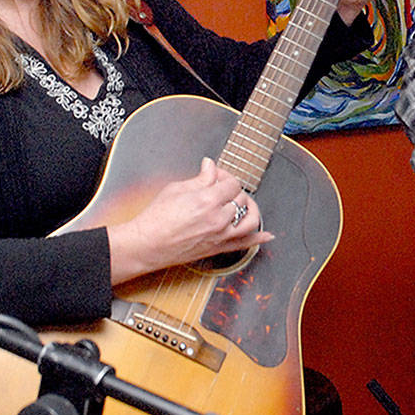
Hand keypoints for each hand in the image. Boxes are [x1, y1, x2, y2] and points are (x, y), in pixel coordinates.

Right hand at [106, 157, 272, 283]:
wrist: (147, 244)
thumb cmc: (156, 218)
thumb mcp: (176, 189)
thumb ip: (200, 178)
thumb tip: (210, 166)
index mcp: (208, 200)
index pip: (232, 183)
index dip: (226, 176)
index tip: (218, 176)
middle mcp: (218, 218)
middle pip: (241, 199)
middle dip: (234, 190)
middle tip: (223, 188)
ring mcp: (220, 235)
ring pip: (250, 219)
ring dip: (251, 209)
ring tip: (244, 204)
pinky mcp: (218, 248)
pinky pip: (244, 245)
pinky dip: (258, 239)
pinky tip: (266, 235)